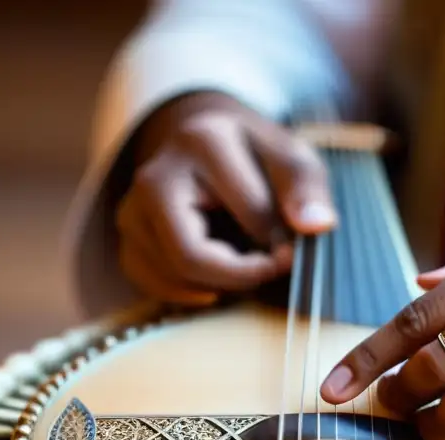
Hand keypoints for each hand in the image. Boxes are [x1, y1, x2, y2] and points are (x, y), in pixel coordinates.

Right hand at [116, 92, 336, 304]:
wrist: (209, 148)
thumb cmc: (256, 158)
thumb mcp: (292, 158)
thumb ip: (306, 187)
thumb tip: (317, 225)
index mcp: (202, 142)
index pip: (249, 216)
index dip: (279, 247)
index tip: (294, 253)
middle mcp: (154, 175)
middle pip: (190, 255)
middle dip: (239, 276)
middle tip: (267, 270)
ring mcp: (132, 210)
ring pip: (173, 277)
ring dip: (218, 283)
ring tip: (243, 260)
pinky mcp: (127, 240)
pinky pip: (155, 286)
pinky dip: (192, 291)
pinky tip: (217, 276)